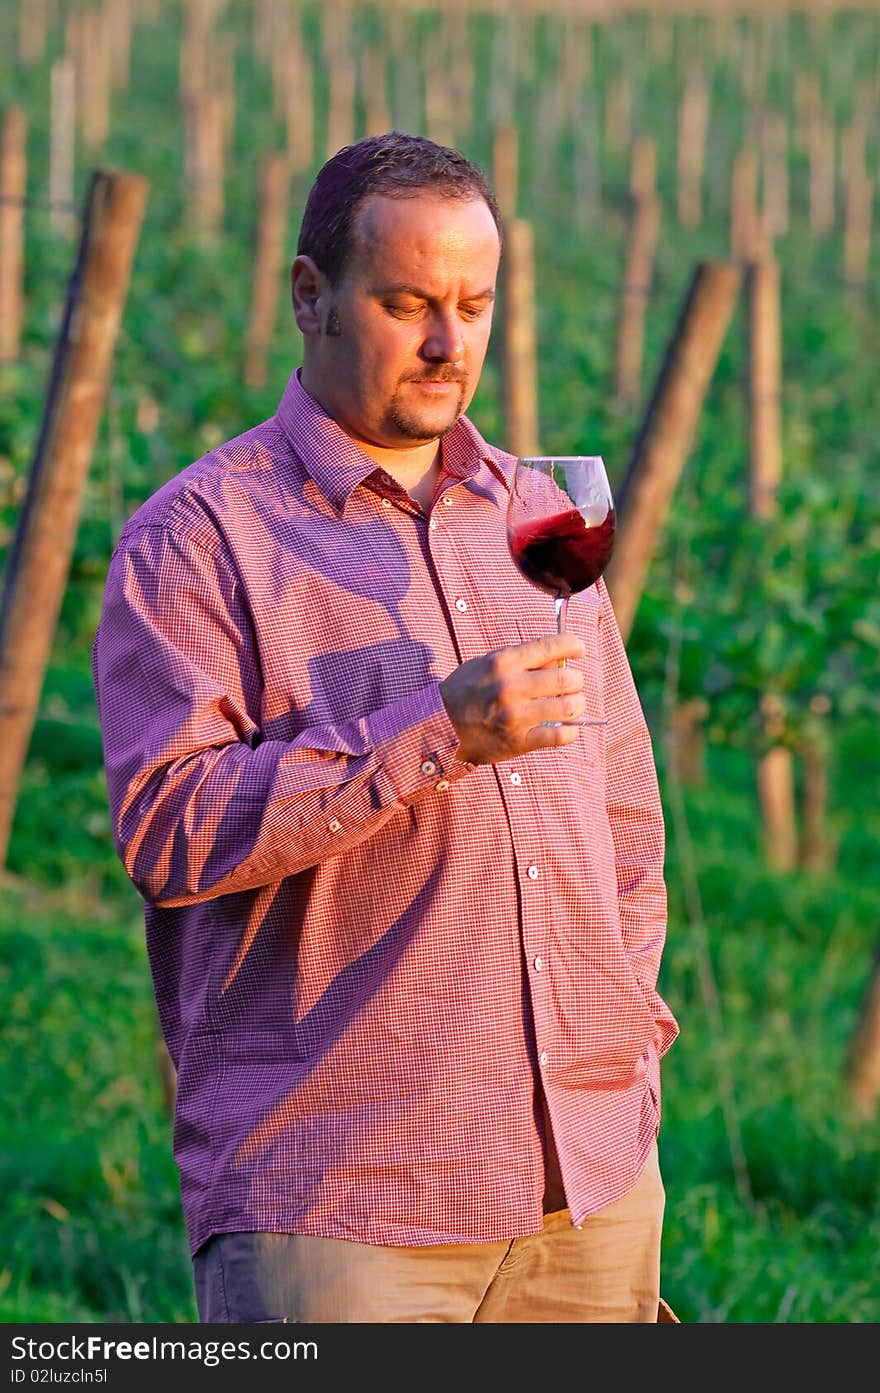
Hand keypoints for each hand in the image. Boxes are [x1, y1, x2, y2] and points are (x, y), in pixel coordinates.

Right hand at [439, 633, 586, 764]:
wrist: (439, 725)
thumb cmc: (465, 691)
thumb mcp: (485, 664)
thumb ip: (519, 659)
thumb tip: (558, 656)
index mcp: (503, 662)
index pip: (551, 646)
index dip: (573, 644)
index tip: (579, 649)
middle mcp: (510, 687)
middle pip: (565, 678)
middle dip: (576, 680)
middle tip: (574, 683)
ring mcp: (515, 716)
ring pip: (568, 706)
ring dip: (577, 704)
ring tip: (573, 705)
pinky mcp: (519, 741)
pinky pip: (560, 736)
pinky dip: (571, 732)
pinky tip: (567, 728)